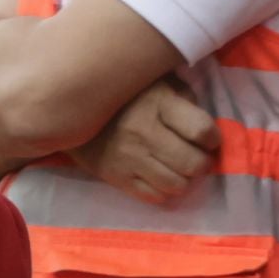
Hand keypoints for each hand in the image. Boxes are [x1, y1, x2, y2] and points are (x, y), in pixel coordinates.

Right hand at [69, 75, 219, 202]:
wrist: (66, 106)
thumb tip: (204, 128)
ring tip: (176, 168)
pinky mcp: (113, 176)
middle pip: (193, 163)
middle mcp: (142, 132)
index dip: (212, 138)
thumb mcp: (157, 82)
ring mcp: (127, 157)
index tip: (206, 137)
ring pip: (176, 185)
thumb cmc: (124, 93)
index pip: (202, 131)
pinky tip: (158, 176)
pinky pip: (153, 196)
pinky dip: (163, 190)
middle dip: (201, 162)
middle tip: (194, 156)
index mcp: (157, 103)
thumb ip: (183, 99)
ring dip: (183, 179)